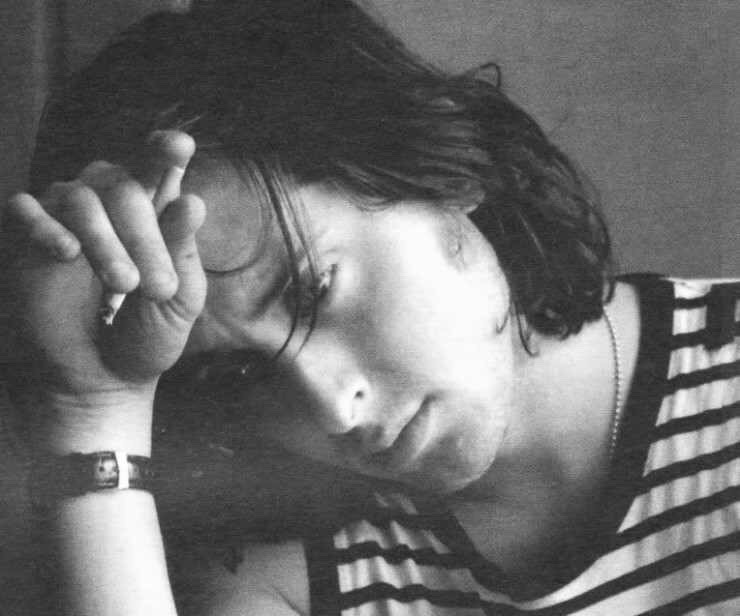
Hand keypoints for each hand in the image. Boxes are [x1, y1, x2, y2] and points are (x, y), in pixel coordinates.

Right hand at [1, 131, 206, 451]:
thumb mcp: (177, 298)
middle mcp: (110, 207)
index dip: (164, 152)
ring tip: (124, 286)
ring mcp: (68, 220)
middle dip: (144, 235)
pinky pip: (25, 210)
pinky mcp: (29, 241)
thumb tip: (192, 200)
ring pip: (79, 196)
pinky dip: (45, 226)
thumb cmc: (147, 335)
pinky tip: (67, 253)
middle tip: (157, 287)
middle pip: (123, 186)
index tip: (179, 144)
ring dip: (106, 240)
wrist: (104, 380)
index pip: (158, 170)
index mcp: (154, 216)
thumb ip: (181, 251)